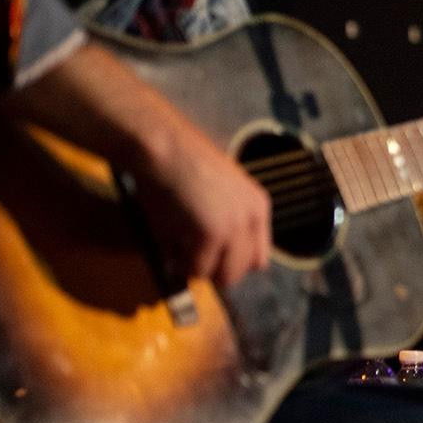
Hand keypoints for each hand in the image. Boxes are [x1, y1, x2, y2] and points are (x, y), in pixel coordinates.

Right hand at [131, 116, 271, 288]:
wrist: (162, 148)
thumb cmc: (181, 166)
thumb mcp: (218, 194)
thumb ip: (226, 224)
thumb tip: (214, 262)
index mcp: (258, 206)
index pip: (259, 257)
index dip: (234, 263)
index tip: (211, 262)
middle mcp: (252, 218)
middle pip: (243, 270)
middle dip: (215, 272)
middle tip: (189, 262)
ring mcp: (234, 227)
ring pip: (222, 275)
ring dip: (198, 270)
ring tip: (177, 250)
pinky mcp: (211, 234)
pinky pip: (196, 269)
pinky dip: (180, 265)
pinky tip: (169, 245)